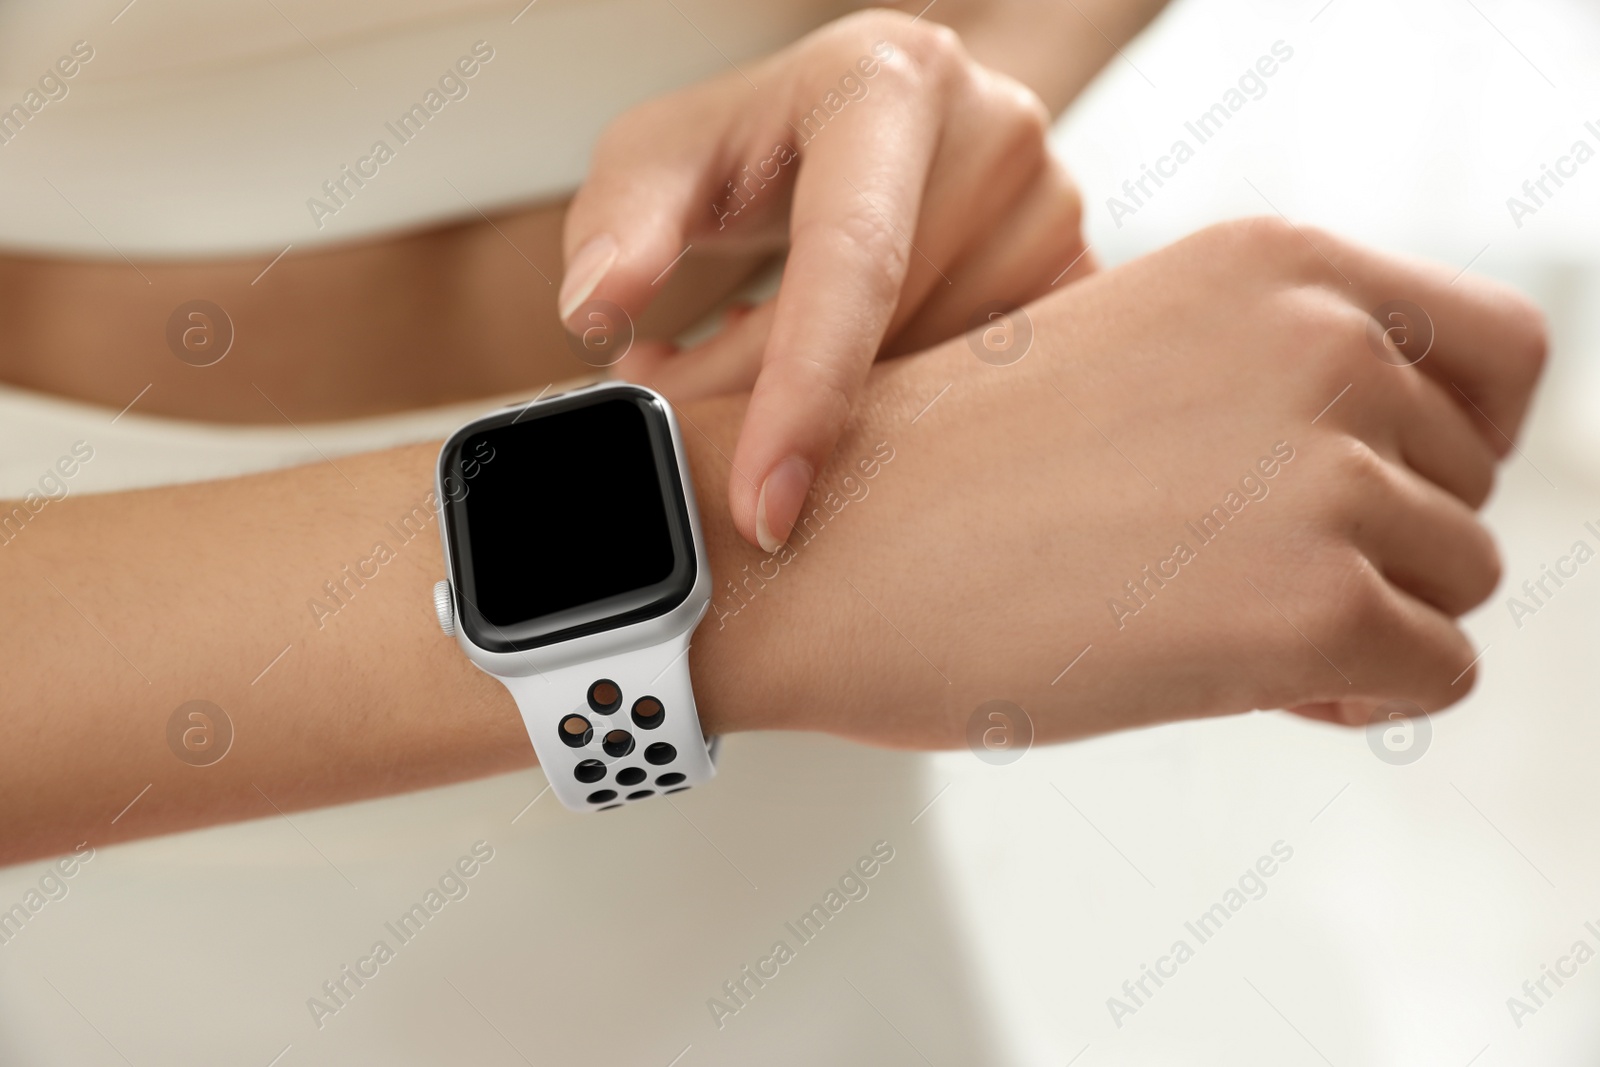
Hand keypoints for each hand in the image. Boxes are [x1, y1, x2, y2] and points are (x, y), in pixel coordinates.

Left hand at [558, 9, 1089, 551]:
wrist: (874, 117)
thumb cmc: (761, 138)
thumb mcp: (663, 155)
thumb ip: (616, 223)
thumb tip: (601, 304)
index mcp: (888, 82)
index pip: (852, 259)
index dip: (802, 393)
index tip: (762, 505)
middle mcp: (993, 130)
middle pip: (887, 336)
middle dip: (778, 410)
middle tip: (696, 416)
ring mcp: (1051, 206)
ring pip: (937, 381)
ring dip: (842, 411)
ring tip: (768, 359)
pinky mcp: (1077, 273)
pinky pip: (986, 391)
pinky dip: (908, 409)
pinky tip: (859, 371)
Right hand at [689, 218, 1545, 743]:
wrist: (798, 545)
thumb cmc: (932, 476)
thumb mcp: (1124, 365)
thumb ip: (1269, 392)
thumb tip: (1398, 507)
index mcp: (1277, 265)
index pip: (1496, 353)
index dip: (1449, 440)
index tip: (1370, 493)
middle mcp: (1325, 345)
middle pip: (1472, 482)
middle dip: (1386, 543)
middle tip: (1246, 579)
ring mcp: (1325, 474)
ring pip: (1461, 578)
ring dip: (1369, 620)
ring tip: (1219, 625)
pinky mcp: (1311, 608)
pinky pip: (1435, 675)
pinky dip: (1356, 695)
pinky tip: (1235, 681)